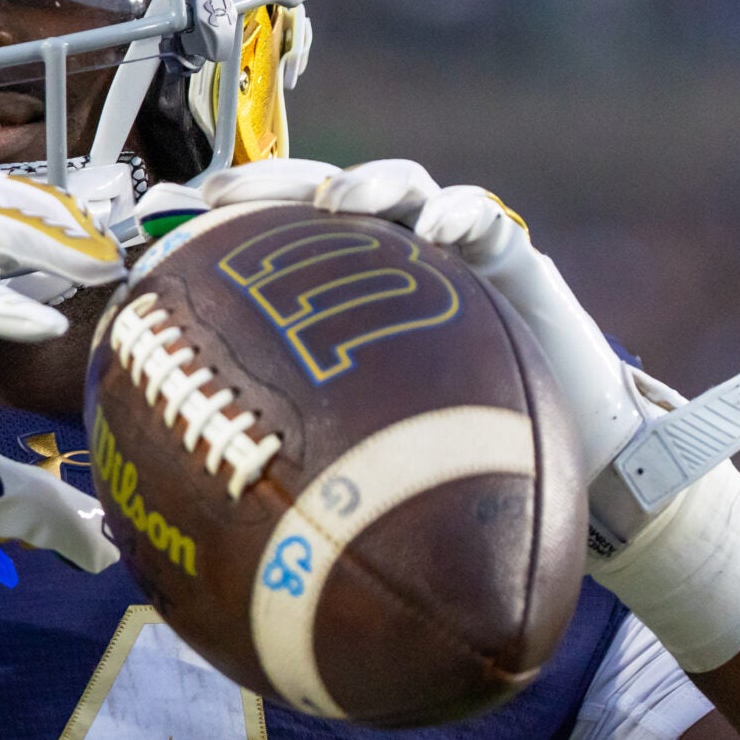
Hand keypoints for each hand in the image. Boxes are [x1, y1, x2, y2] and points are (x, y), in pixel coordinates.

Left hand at [200, 157, 739, 672]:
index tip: (169, 226)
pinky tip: (442, 226)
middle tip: (231, 194)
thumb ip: (294, 484)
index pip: (277, 247)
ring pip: (407, 189)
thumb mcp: (364, 477)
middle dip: (279, 182)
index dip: (225, 231)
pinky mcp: (519, 263)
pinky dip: (466, 216)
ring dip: (371, 183)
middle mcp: (394, 265)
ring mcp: (456, 255)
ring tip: (338, 200)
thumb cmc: (457, 469)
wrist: (570, 472)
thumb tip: (171, 557)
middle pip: (327, 198)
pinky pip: (493, 226)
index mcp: (345, 300)